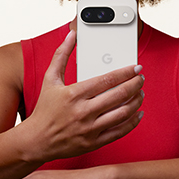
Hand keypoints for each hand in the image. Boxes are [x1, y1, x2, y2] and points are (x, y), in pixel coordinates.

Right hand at [25, 30, 144, 162]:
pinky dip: (132, 122)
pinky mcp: (93, 142)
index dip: (125, 72)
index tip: (136, 68)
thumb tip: (71, 35)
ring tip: (140, 93)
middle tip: (141, 78)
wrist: (37, 140)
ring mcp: (89, 128)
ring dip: (136, 101)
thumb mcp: (50, 79)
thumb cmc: (44, 109)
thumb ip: (61, 55)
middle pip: (119, 95)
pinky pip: (119, 132)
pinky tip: (137, 113)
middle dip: (135, 84)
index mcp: (74, 94)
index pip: (107, 80)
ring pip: (123, 113)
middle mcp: (83, 111)